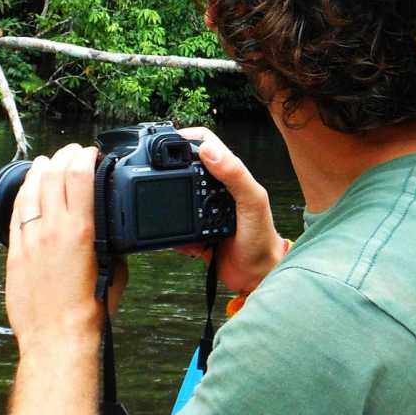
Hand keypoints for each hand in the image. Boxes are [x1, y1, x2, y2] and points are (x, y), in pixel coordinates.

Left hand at [5, 144, 127, 355]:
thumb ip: (110, 242)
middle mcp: (53, 229)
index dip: (86, 156)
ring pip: (31, 191)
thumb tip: (109, 230)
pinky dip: (24, 195)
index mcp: (82, 230)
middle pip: (54, 176)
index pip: (80, 176)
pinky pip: (16, 214)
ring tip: (48, 160)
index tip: (92, 153)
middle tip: (73, 151)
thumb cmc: (89, 310)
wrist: (58, 337)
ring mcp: (31, 240)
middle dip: (64, 156)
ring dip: (41, 170)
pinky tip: (29, 189)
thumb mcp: (116, 269)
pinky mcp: (15, 253)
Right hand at [175, 128, 285, 293]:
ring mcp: (206, 212)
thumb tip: (209, 150)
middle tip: (152, 175)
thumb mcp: (252, 201)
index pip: (207, 144)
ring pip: (178, 199)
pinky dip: (173, 237)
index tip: (167, 141)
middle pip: (187, 169)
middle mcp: (217, 191)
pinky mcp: (197, 235)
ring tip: (162, 210)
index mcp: (231, 176)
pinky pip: (177, 231)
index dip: (187, 138)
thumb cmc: (263, 238)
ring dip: (170, 205)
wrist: (259, 276)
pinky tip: (175, 241)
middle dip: (170, 170)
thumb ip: (235, 175)